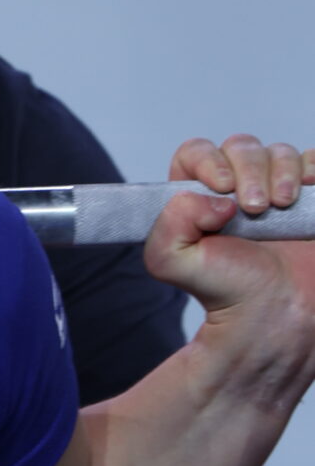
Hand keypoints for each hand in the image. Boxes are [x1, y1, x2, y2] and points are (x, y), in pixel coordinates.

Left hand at [147, 134, 314, 388]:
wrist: (283, 318)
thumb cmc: (230, 297)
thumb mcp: (172, 266)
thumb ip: (165, 230)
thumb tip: (208, 199)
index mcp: (198, 202)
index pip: (194, 154)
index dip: (207, 160)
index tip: (222, 188)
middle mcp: (236, 193)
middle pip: (239, 147)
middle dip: (249, 168)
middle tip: (256, 207)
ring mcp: (275, 192)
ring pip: (278, 152)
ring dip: (281, 172)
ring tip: (282, 206)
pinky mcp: (310, 197)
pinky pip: (312, 160)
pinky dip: (310, 169)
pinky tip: (305, 194)